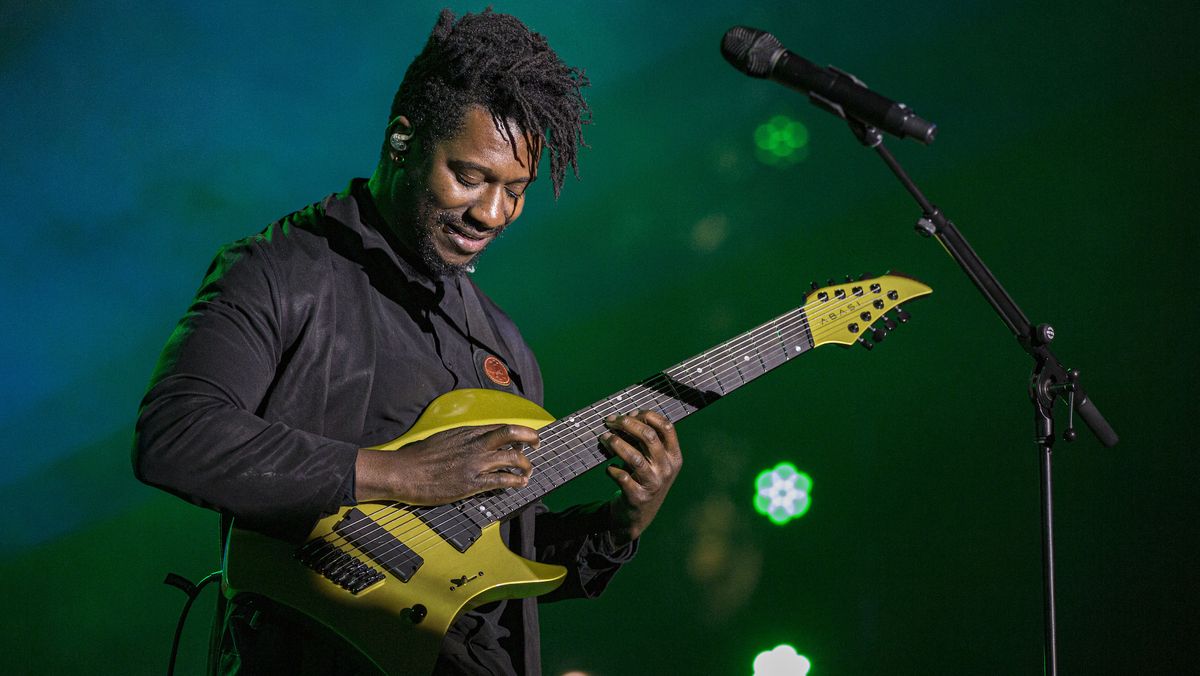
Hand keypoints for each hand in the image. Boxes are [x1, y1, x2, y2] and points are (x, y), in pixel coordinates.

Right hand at [355, 424, 538, 504]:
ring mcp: (475, 464)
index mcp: (468, 432)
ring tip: (528, 472)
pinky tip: (520, 484)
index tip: (525, 438)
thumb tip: (472, 442)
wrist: (404, 472)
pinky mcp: (472, 483)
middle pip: (512, 435)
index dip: (518, 432)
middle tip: (537, 445)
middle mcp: (475, 445)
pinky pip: (502, 480)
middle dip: (531, 438)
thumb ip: (462, 440)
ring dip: (526, 465)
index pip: (501, 428)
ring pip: (512, 459)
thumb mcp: (444, 439)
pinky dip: (515, 482)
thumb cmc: (419, 457)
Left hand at [601, 409, 682, 543]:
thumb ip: (645, 441)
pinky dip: (611, 469)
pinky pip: (622, 477)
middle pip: (649, 437)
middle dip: (627, 424)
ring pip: (634, 457)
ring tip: (604, 438)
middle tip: (611, 422)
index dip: (647, 415)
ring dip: (615, 443)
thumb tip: (627, 416)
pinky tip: (608, 468)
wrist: (639, 515)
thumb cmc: (644, 480)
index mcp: (674, 457)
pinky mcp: (638, 496)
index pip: (667, 427)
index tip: (630, 412)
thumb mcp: (654, 461)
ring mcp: (653, 484)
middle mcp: (667, 469)